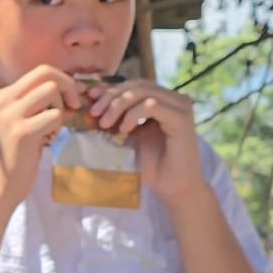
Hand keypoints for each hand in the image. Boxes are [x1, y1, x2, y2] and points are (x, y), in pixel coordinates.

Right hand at [0, 66, 80, 211]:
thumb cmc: (13, 157)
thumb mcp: (14, 123)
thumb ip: (30, 103)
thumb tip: (67, 84)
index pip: (38, 72)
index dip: (61, 80)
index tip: (71, 98)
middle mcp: (1, 101)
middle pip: (45, 74)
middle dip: (67, 87)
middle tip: (74, 106)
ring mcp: (9, 116)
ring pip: (51, 91)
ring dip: (60, 110)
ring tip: (50, 130)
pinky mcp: (21, 132)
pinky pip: (55, 116)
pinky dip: (57, 128)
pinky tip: (46, 142)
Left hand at [86, 79, 203, 202]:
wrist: (172, 187)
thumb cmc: (152, 166)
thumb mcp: (129, 137)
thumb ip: (118, 119)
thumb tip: (93, 106)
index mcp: (162, 101)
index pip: (133, 85)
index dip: (110, 89)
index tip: (90, 97)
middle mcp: (173, 99)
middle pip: (137, 85)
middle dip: (111, 96)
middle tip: (94, 113)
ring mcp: (180, 106)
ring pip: (144, 92)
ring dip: (119, 105)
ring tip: (105, 124)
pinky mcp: (182, 118)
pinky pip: (153, 105)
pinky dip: (134, 114)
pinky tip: (124, 129)